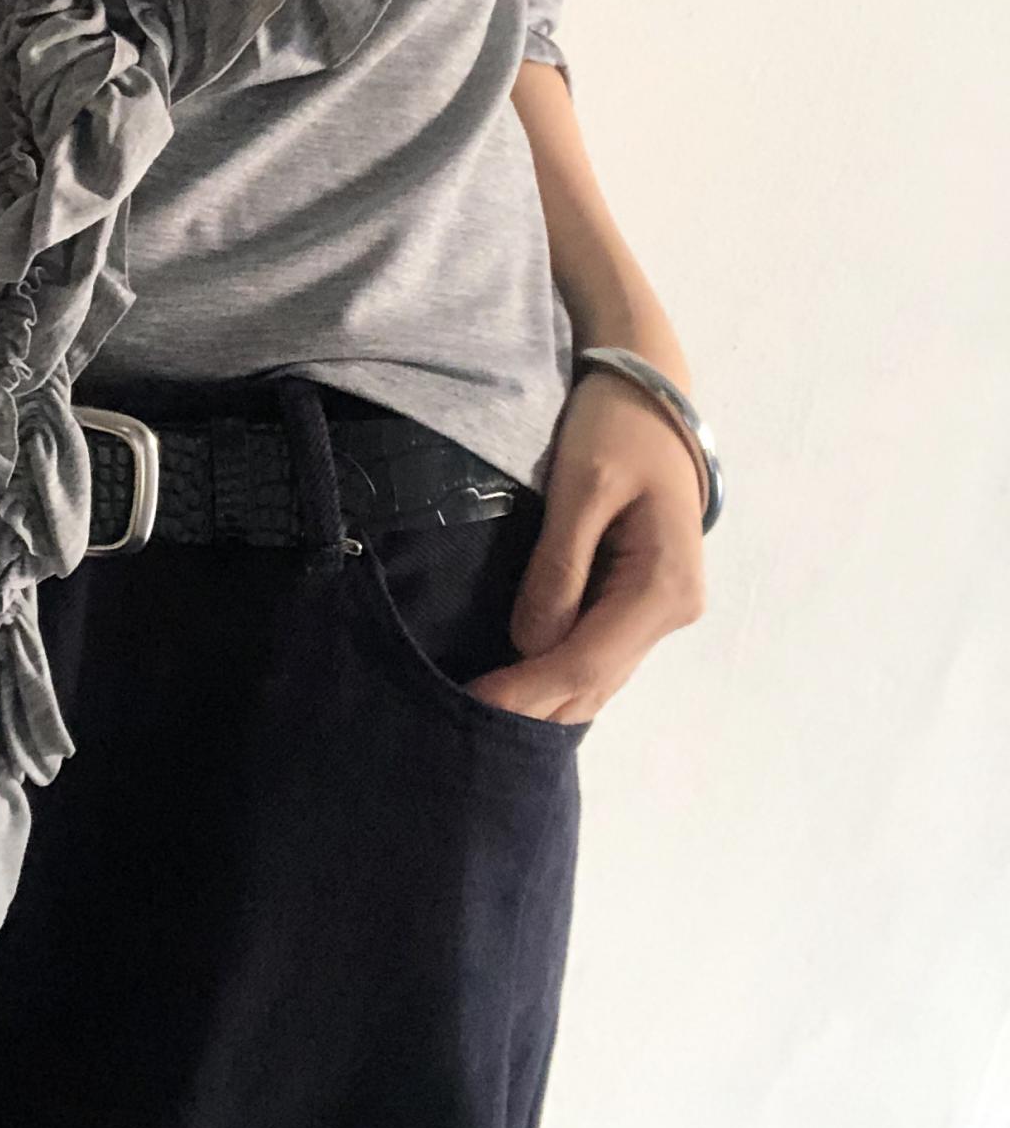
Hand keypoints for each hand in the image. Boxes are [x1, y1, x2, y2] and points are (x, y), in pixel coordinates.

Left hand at [462, 367, 707, 723]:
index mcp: (664, 588)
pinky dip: (556, 676)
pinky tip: (516, 690)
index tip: (468, 706)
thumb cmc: (617, 429)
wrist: (652, 395)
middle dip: (530, 709)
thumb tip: (529, 644)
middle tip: (457, 731)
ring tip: (478, 722)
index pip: (585, 663)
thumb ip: (558, 566)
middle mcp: (670, 612)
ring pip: (596, 679)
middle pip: (593, 684)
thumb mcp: (583, 486)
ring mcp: (657, 610)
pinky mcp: (637, 600)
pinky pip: (595, 654)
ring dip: (542, 702)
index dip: (526, 692)